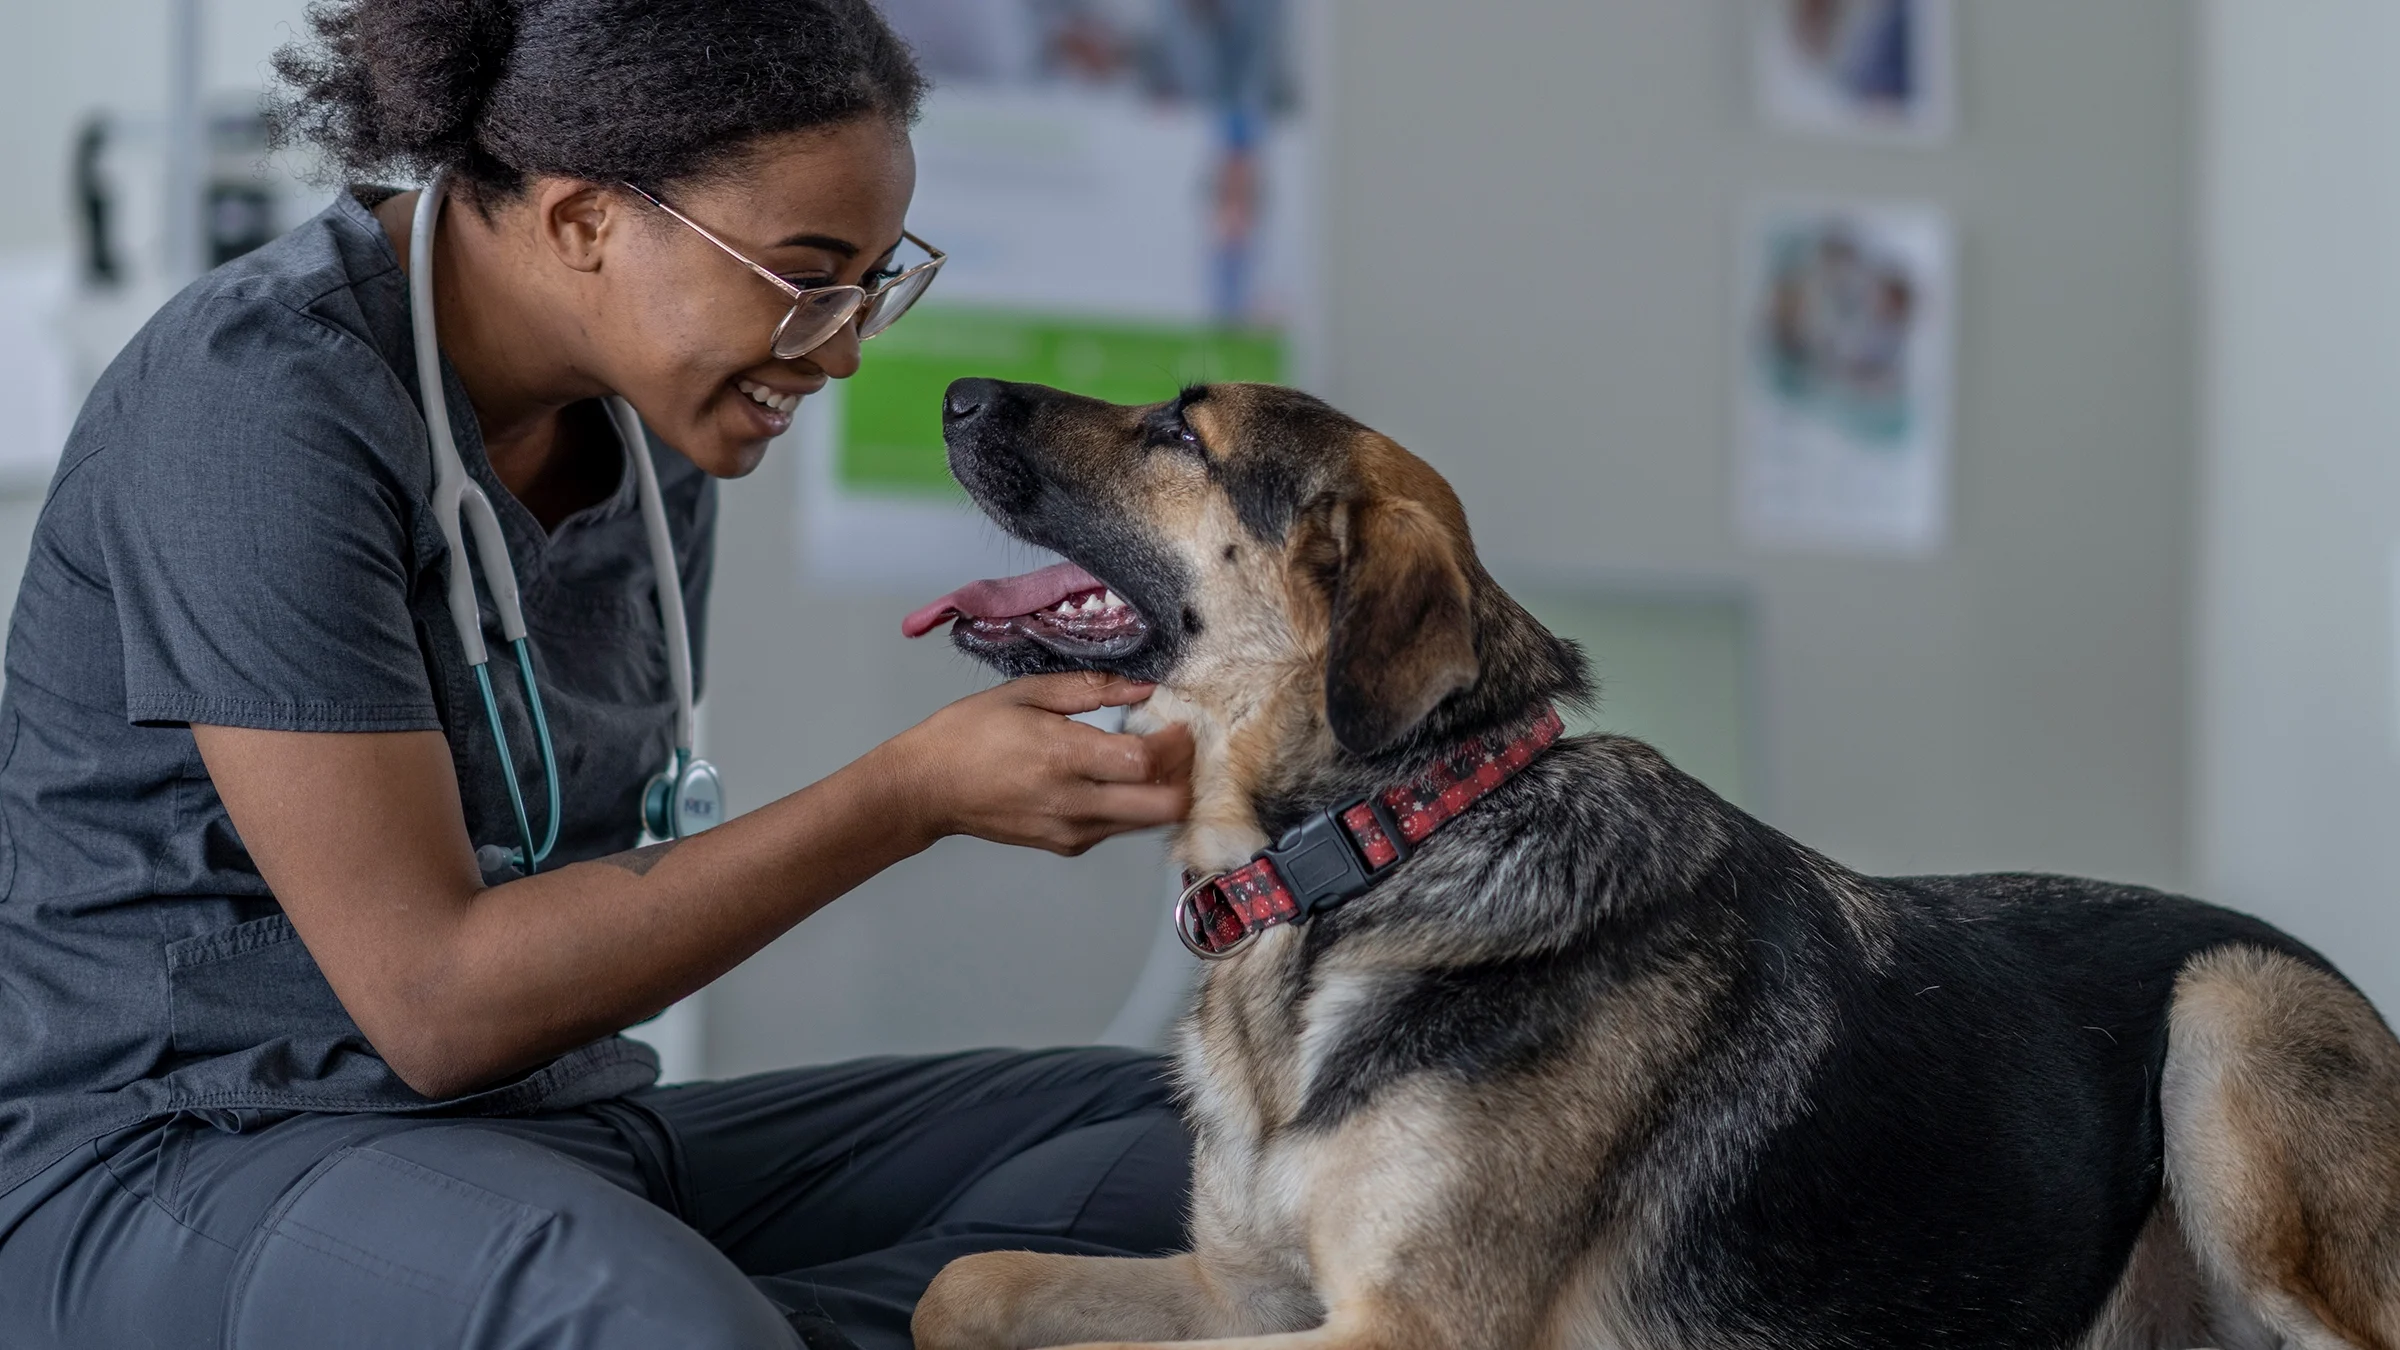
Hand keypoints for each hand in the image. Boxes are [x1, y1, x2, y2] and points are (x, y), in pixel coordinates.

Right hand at [877, 672, 1194, 855]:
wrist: (927, 790)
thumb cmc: (968, 734)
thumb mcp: (1025, 693)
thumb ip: (1090, 689)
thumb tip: (1142, 686)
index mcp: (1063, 757)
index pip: (1145, 762)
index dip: (1175, 744)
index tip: (1180, 724)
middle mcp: (1074, 802)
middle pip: (1162, 807)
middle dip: (1184, 776)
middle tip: (1179, 748)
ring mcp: (1072, 831)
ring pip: (1147, 822)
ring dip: (1162, 791)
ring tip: (1152, 758)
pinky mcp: (1067, 845)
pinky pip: (1119, 827)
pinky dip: (1133, 804)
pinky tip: (1118, 777)